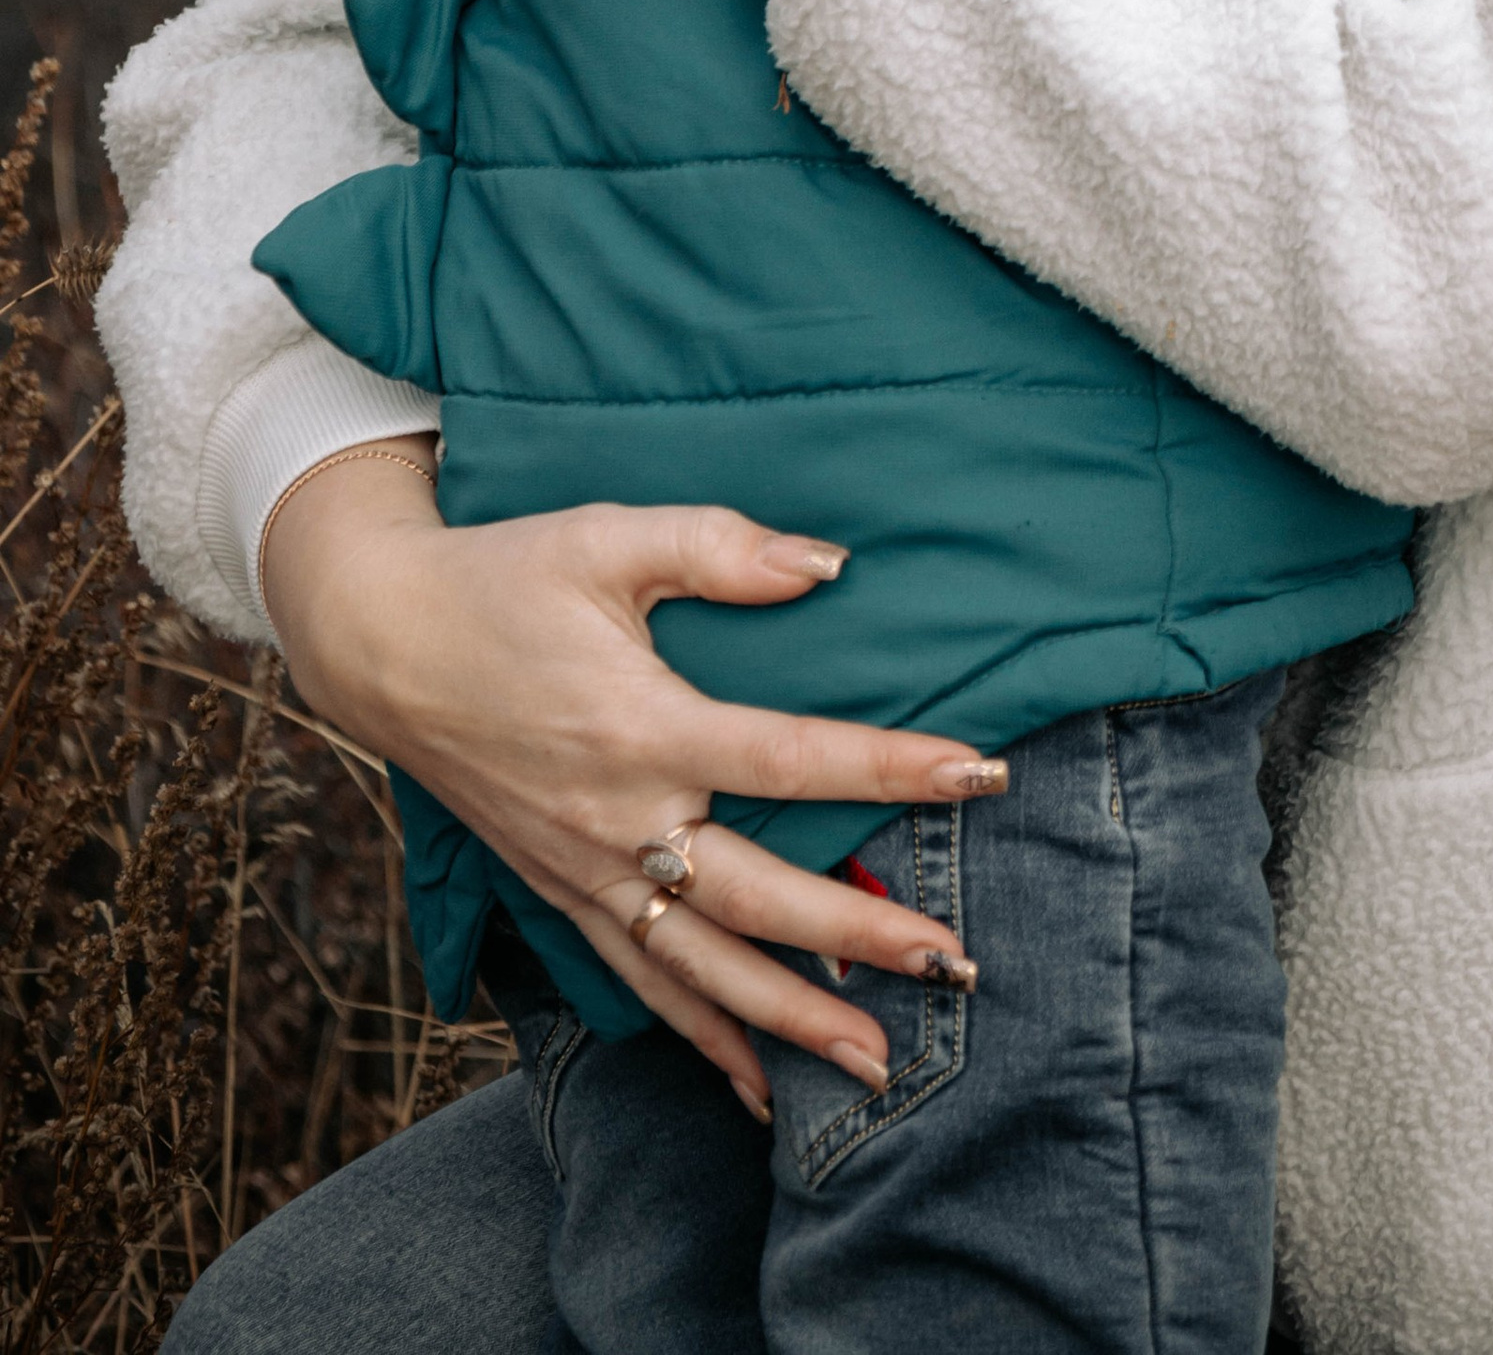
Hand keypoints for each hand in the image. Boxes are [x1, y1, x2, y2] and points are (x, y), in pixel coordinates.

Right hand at [262, 454, 1006, 1114]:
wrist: (381, 641)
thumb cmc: (503, 577)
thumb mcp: (607, 535)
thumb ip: (720, 546)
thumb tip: (829, 564)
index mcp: (639, 726)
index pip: (789, 758)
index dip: (887, 768)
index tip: (979, 775)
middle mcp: (615, 818)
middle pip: (757, 898)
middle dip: (862, 936)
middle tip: (956, 966)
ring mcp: (584, 871)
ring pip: (702, 971)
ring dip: (793, 1021)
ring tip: (879, 1067)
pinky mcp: (560, 896)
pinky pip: (640, 986)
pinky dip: (703, 1041)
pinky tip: (761, 1087)